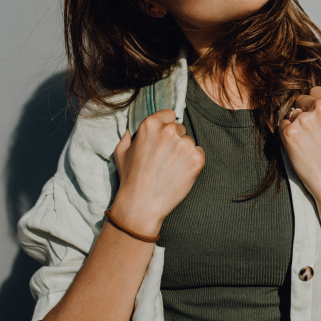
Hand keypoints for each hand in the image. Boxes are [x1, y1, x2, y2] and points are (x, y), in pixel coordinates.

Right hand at [111, 110, 204, 236]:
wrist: (142, 204)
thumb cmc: (130, 178)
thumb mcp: (121, 151)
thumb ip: (130, 134)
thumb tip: (134, 128)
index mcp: (150, 124)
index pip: (169, 115)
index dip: (166, 127)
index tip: (163, 139)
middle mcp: (169, 131)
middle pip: (180, 129)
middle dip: (175, 140)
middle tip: (165, 159)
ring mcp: (185, 144)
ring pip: (189, 142)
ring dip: (184, 152)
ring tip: (171, 169)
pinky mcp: (197, 158)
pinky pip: (199, 153)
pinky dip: (193, 162)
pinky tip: (180, 173)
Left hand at [278, 87, 320, 206]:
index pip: (315, 91)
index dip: (315, 104)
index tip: (318, 119)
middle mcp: (320, 108)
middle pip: (301, 100)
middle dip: (304, 112)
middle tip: (312, 133)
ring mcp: (303, 120)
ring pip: (291, 113)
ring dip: (296, 124)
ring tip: (307, 141)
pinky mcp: (290, 132)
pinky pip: (282, 125)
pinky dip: (287, 134)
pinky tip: (299, 146)